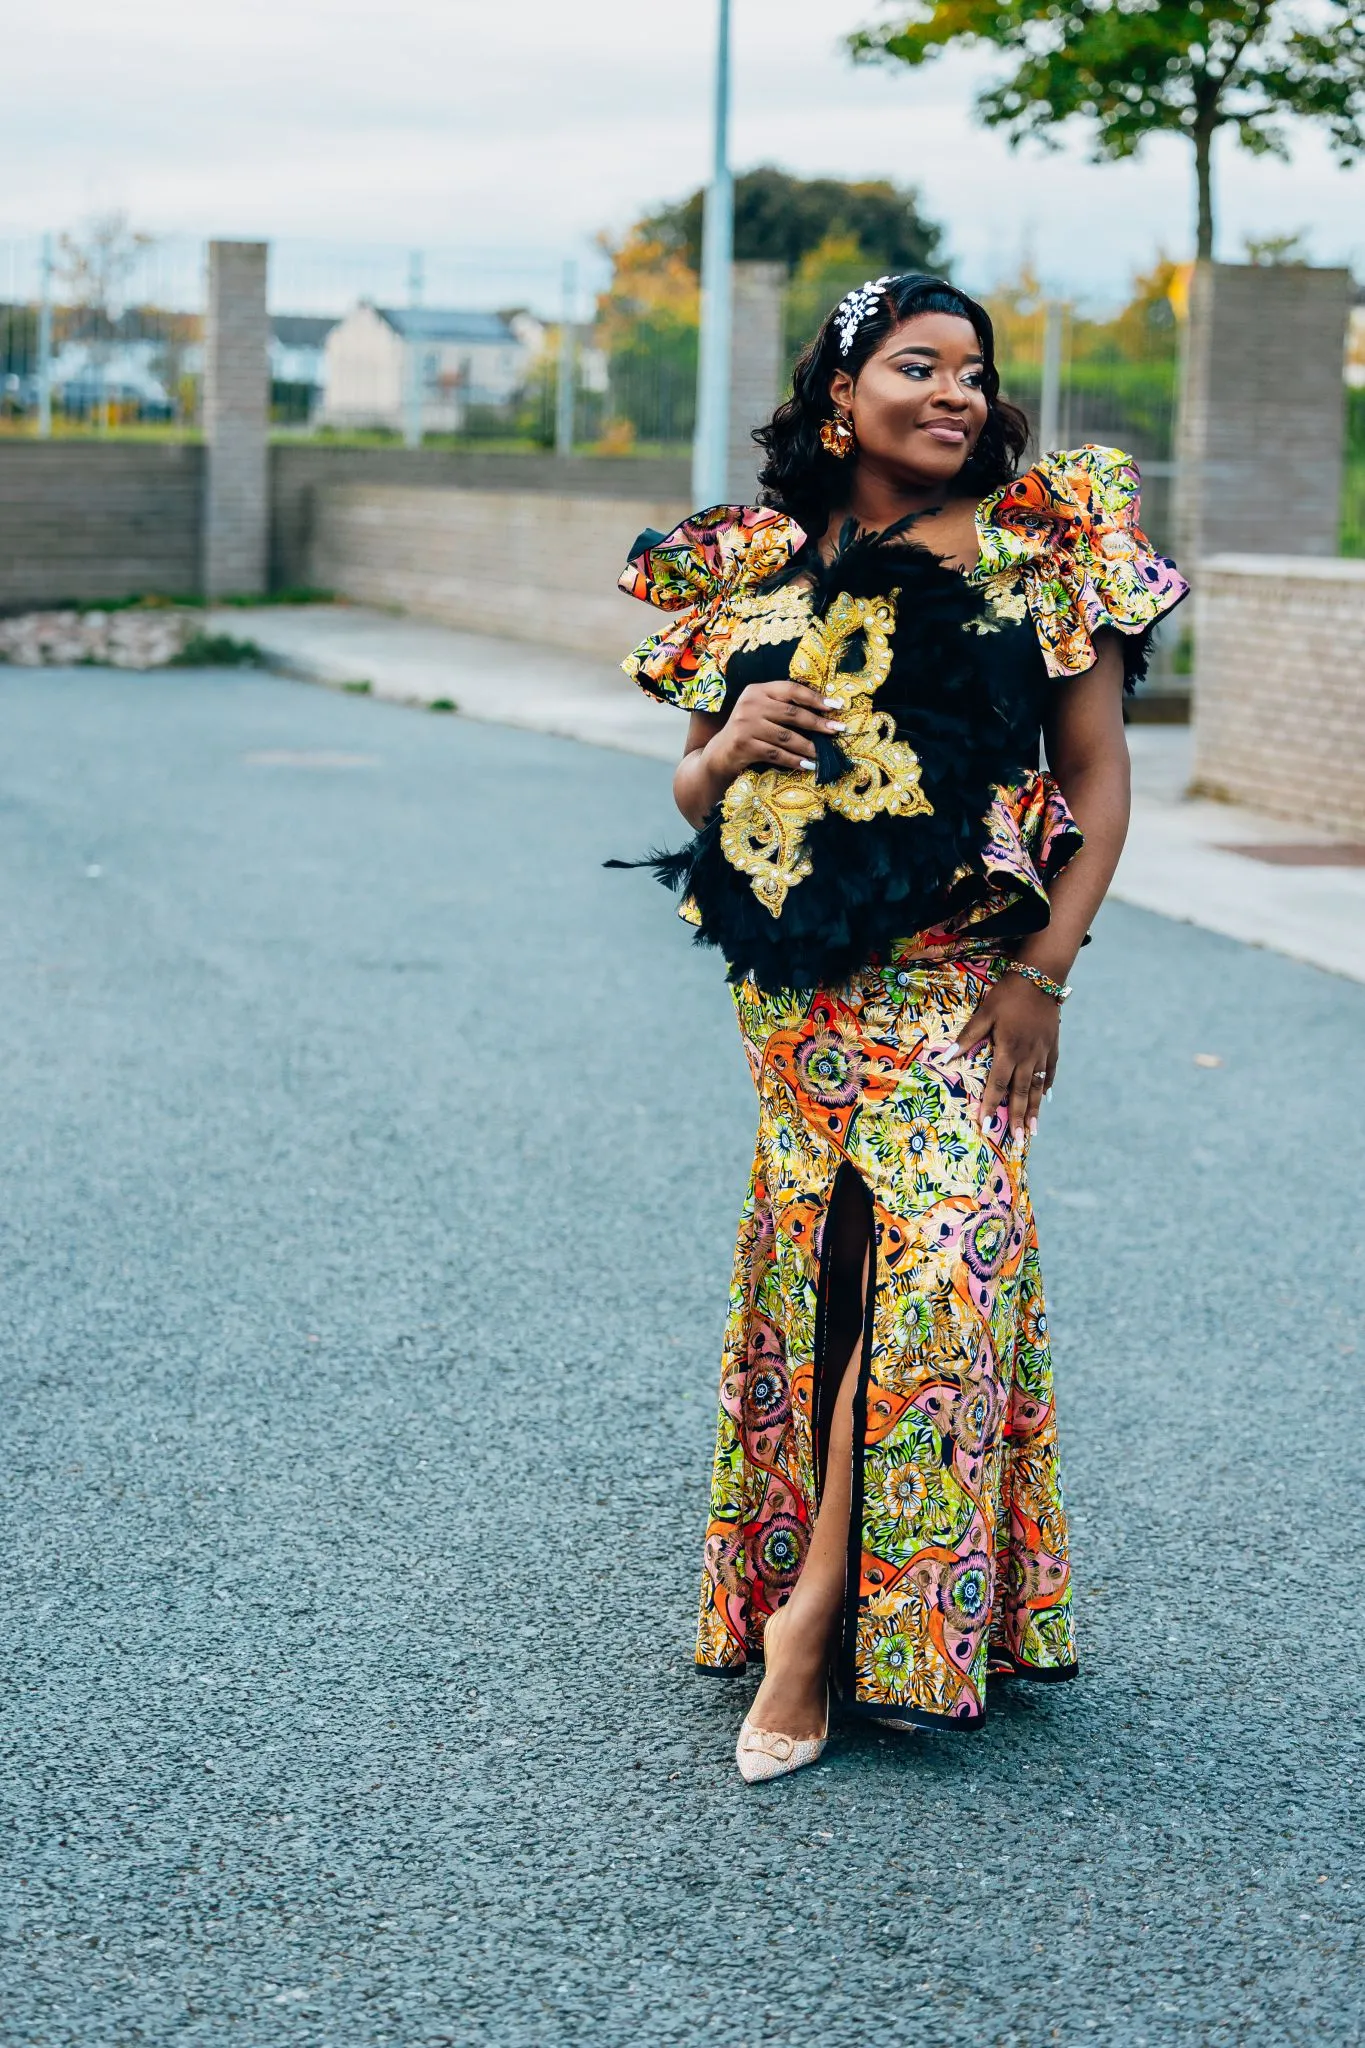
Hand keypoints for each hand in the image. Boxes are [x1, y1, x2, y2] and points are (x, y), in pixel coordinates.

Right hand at [707, 681, 844, 779]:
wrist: (720, 754)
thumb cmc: (749, 731)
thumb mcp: (761, 711)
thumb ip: (783, 706)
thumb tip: (824, 713)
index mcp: (757, 690)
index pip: (791, 689)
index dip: (815, 698)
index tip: (835, 707)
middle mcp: (750, 704)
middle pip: (792, 713)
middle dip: (818, 723)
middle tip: (837, 730)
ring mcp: (745, 724)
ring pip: (786, 736)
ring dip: (809, 746)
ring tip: (824, 753)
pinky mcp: (744, 745)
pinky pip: (776, 754)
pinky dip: (794, 760)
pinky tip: (807, 765)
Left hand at [954, 973, 1060, 1140]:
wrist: (1040, 978)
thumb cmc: (1007, 995)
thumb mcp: (984, 1013)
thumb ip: (967, 1038)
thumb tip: (945, 1057)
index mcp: (1008, 1050)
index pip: (998, 1084)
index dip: (992, 1105)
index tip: (987, 1125)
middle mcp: (1027, 1056)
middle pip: (1021, 1092)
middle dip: (1019, 1118)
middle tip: (1018, 1141)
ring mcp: (1042, 1052)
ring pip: (1037, 1087)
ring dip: (1035, 1110)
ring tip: (1034, 1131)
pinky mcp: (1052, 1046)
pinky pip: (1049, 1071)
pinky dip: (1046, 1085)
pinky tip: (1045, 1098)